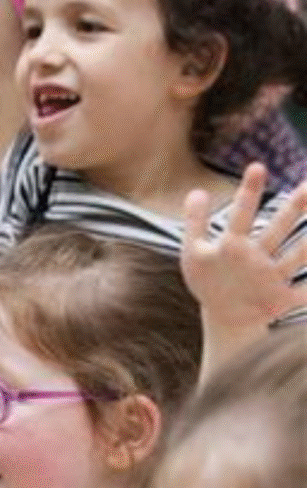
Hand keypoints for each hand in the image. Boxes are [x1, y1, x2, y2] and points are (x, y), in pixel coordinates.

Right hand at [180, 164, 306, 328]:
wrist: (222, 321)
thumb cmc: (209, 281)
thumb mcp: (192, 252)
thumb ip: (194, 221)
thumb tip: (197, 190)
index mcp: (229, 247)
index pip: (240, 214)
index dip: (249, 190)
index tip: (258, 166)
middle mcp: (252, 260)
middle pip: (277, 229)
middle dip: (294, 208)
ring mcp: (269, 280)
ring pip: (299, 257)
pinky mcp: (282, 299)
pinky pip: (306, 293)